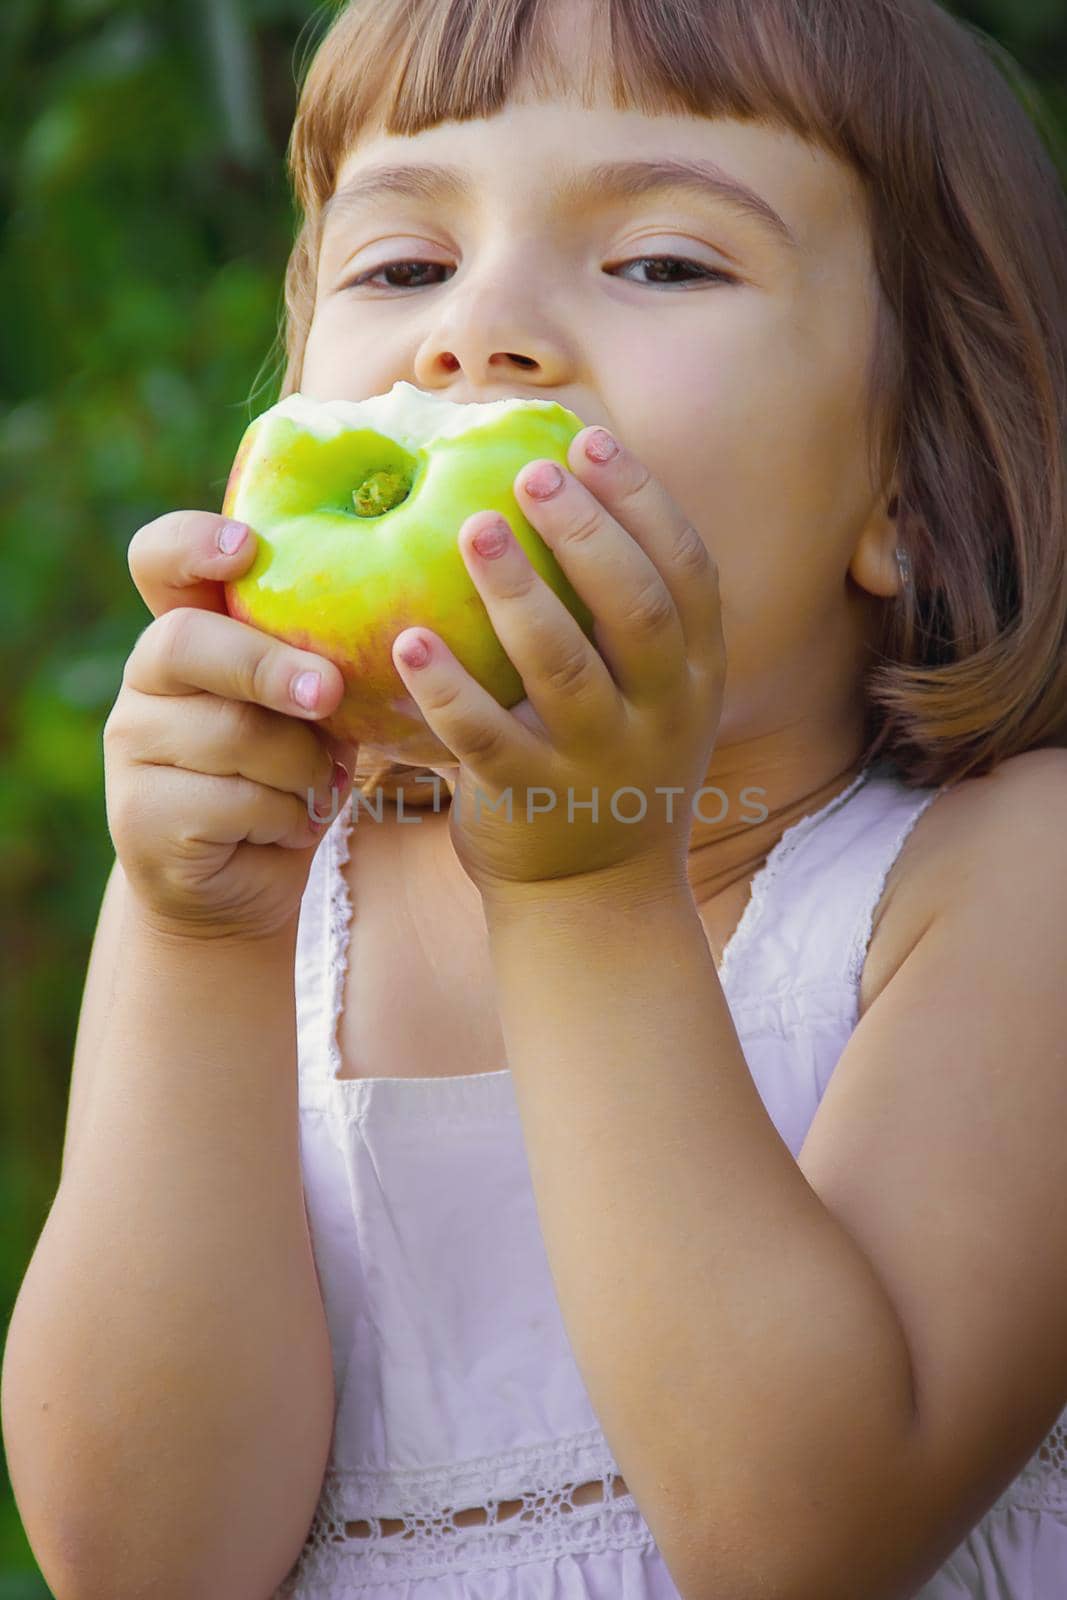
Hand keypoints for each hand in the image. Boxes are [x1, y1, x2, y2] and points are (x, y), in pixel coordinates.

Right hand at [104, 511, 358, 943]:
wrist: (245, 882)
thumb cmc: (292, 775)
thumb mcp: (315, 712)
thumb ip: (325, 667)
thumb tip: (399, 636)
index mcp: (189, 633)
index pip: (160, 561)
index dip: (193, 543)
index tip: (247, 548)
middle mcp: (146, 680)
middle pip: (187, 642)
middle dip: (268, 666)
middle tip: (327, 693)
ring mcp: (132, 748)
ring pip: (230, 732)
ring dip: (299, 766)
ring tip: (315, 789)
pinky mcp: (139, 816)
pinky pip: (232, 801)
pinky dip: (284, 817)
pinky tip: (286, 828)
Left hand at [390, 428, 725, 904]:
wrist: (596, 894)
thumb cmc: (606, 760)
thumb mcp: (648, 690)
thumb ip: (623, 609)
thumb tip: (563, 483)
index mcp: (696, 672)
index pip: (688, 570)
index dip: (643, 501)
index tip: (590, 441)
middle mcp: (663, 714)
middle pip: (639, 610)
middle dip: (588, 533)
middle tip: (530, 473)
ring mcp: (602, 764)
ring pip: (565, 671)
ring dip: (520, 595)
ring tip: (472, 530)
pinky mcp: (535, 803)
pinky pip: (487, 740)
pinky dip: (447, 689)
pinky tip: (407, 638)